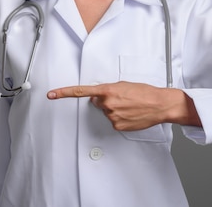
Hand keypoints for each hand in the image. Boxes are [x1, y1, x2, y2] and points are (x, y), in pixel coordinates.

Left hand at [47, 81, 200, 130]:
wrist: (159, 104)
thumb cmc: (144, 92)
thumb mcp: (123, 85)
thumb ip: (107, 90)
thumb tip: (97, 97)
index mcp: (107, 90)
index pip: (80, 91)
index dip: (63, 93)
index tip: (51, 95)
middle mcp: (107, 103)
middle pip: (98, 103)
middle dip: (106, 101)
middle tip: (122, 99)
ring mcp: (111, 116)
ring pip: (106, 112)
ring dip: (115, 109)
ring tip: (129, 106)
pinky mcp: (117, 126)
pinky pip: (113, 121)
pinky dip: (120, 118)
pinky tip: (130, 114)